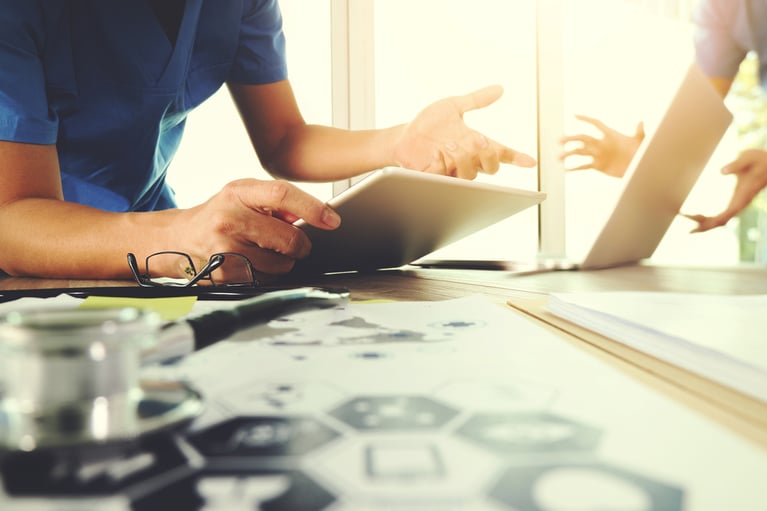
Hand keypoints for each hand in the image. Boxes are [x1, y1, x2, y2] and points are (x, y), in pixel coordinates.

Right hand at [170, 179, 339, 280]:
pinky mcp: (224, 274)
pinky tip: (253, 262)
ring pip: (281, 264)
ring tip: (268, 251)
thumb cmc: (222, 214)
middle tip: (297, 244)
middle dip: (301, 245)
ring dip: (284, 261)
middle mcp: (229, 219)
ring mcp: (225, 249)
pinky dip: (268, 274)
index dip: (312, 208)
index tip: (332, 220)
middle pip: (288, 238)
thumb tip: (315, 216)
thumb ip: (278, 202)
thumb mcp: (245, 195)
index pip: (282, 195)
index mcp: (238, 193)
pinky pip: (266, 279)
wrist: (181, 237)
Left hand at [392, 85, 535, 179]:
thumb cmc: (428, 125)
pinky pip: (446, 178)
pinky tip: (434, 155)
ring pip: (470, 175)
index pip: (501, 153)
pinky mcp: (437, 178)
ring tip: (448, 145)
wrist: (403, 137)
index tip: (530, 161)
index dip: (516, 158)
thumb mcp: (453, 106)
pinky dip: (441, 165)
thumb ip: (476, 100)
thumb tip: (500, 88)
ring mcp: (453, 171)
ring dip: (462, 159)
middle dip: (488, 155)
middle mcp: (468, 159)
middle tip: (477, 141)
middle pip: (491, 167)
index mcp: (475, 144)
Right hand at [559, 115, 643, 177]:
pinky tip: (566, 170)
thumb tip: (642, 121)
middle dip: (571, 139)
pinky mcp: (597, 166)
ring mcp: (598, 155)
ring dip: (569, 154)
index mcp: (610, 135)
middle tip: (560, 141)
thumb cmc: (640, 153)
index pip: (595, 124)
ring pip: (580, 152)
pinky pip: (583, 166)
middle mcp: (601, 144)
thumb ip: (639, 132)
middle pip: (582, 138)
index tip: (575, 116)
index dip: (586, 119)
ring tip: (559, 158)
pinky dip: (574, 168)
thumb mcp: (640, 142)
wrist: (637, 168)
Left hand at [683, 149, 766, 232]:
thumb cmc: (760, 159)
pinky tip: (697, 217)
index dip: (707, 221)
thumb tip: (722, 171)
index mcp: (742, 197)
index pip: (724, 216)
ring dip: (704, 223)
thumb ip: (736, 164)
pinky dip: (709, 219)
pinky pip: (722, 215)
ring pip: (721, 221)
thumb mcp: (748, 157)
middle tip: (684, 218)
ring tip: (686, 218)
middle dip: (702, 224)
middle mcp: (740, 205)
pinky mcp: (736, 201)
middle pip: (720, 222)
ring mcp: (738, 204)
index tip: (690, 216)